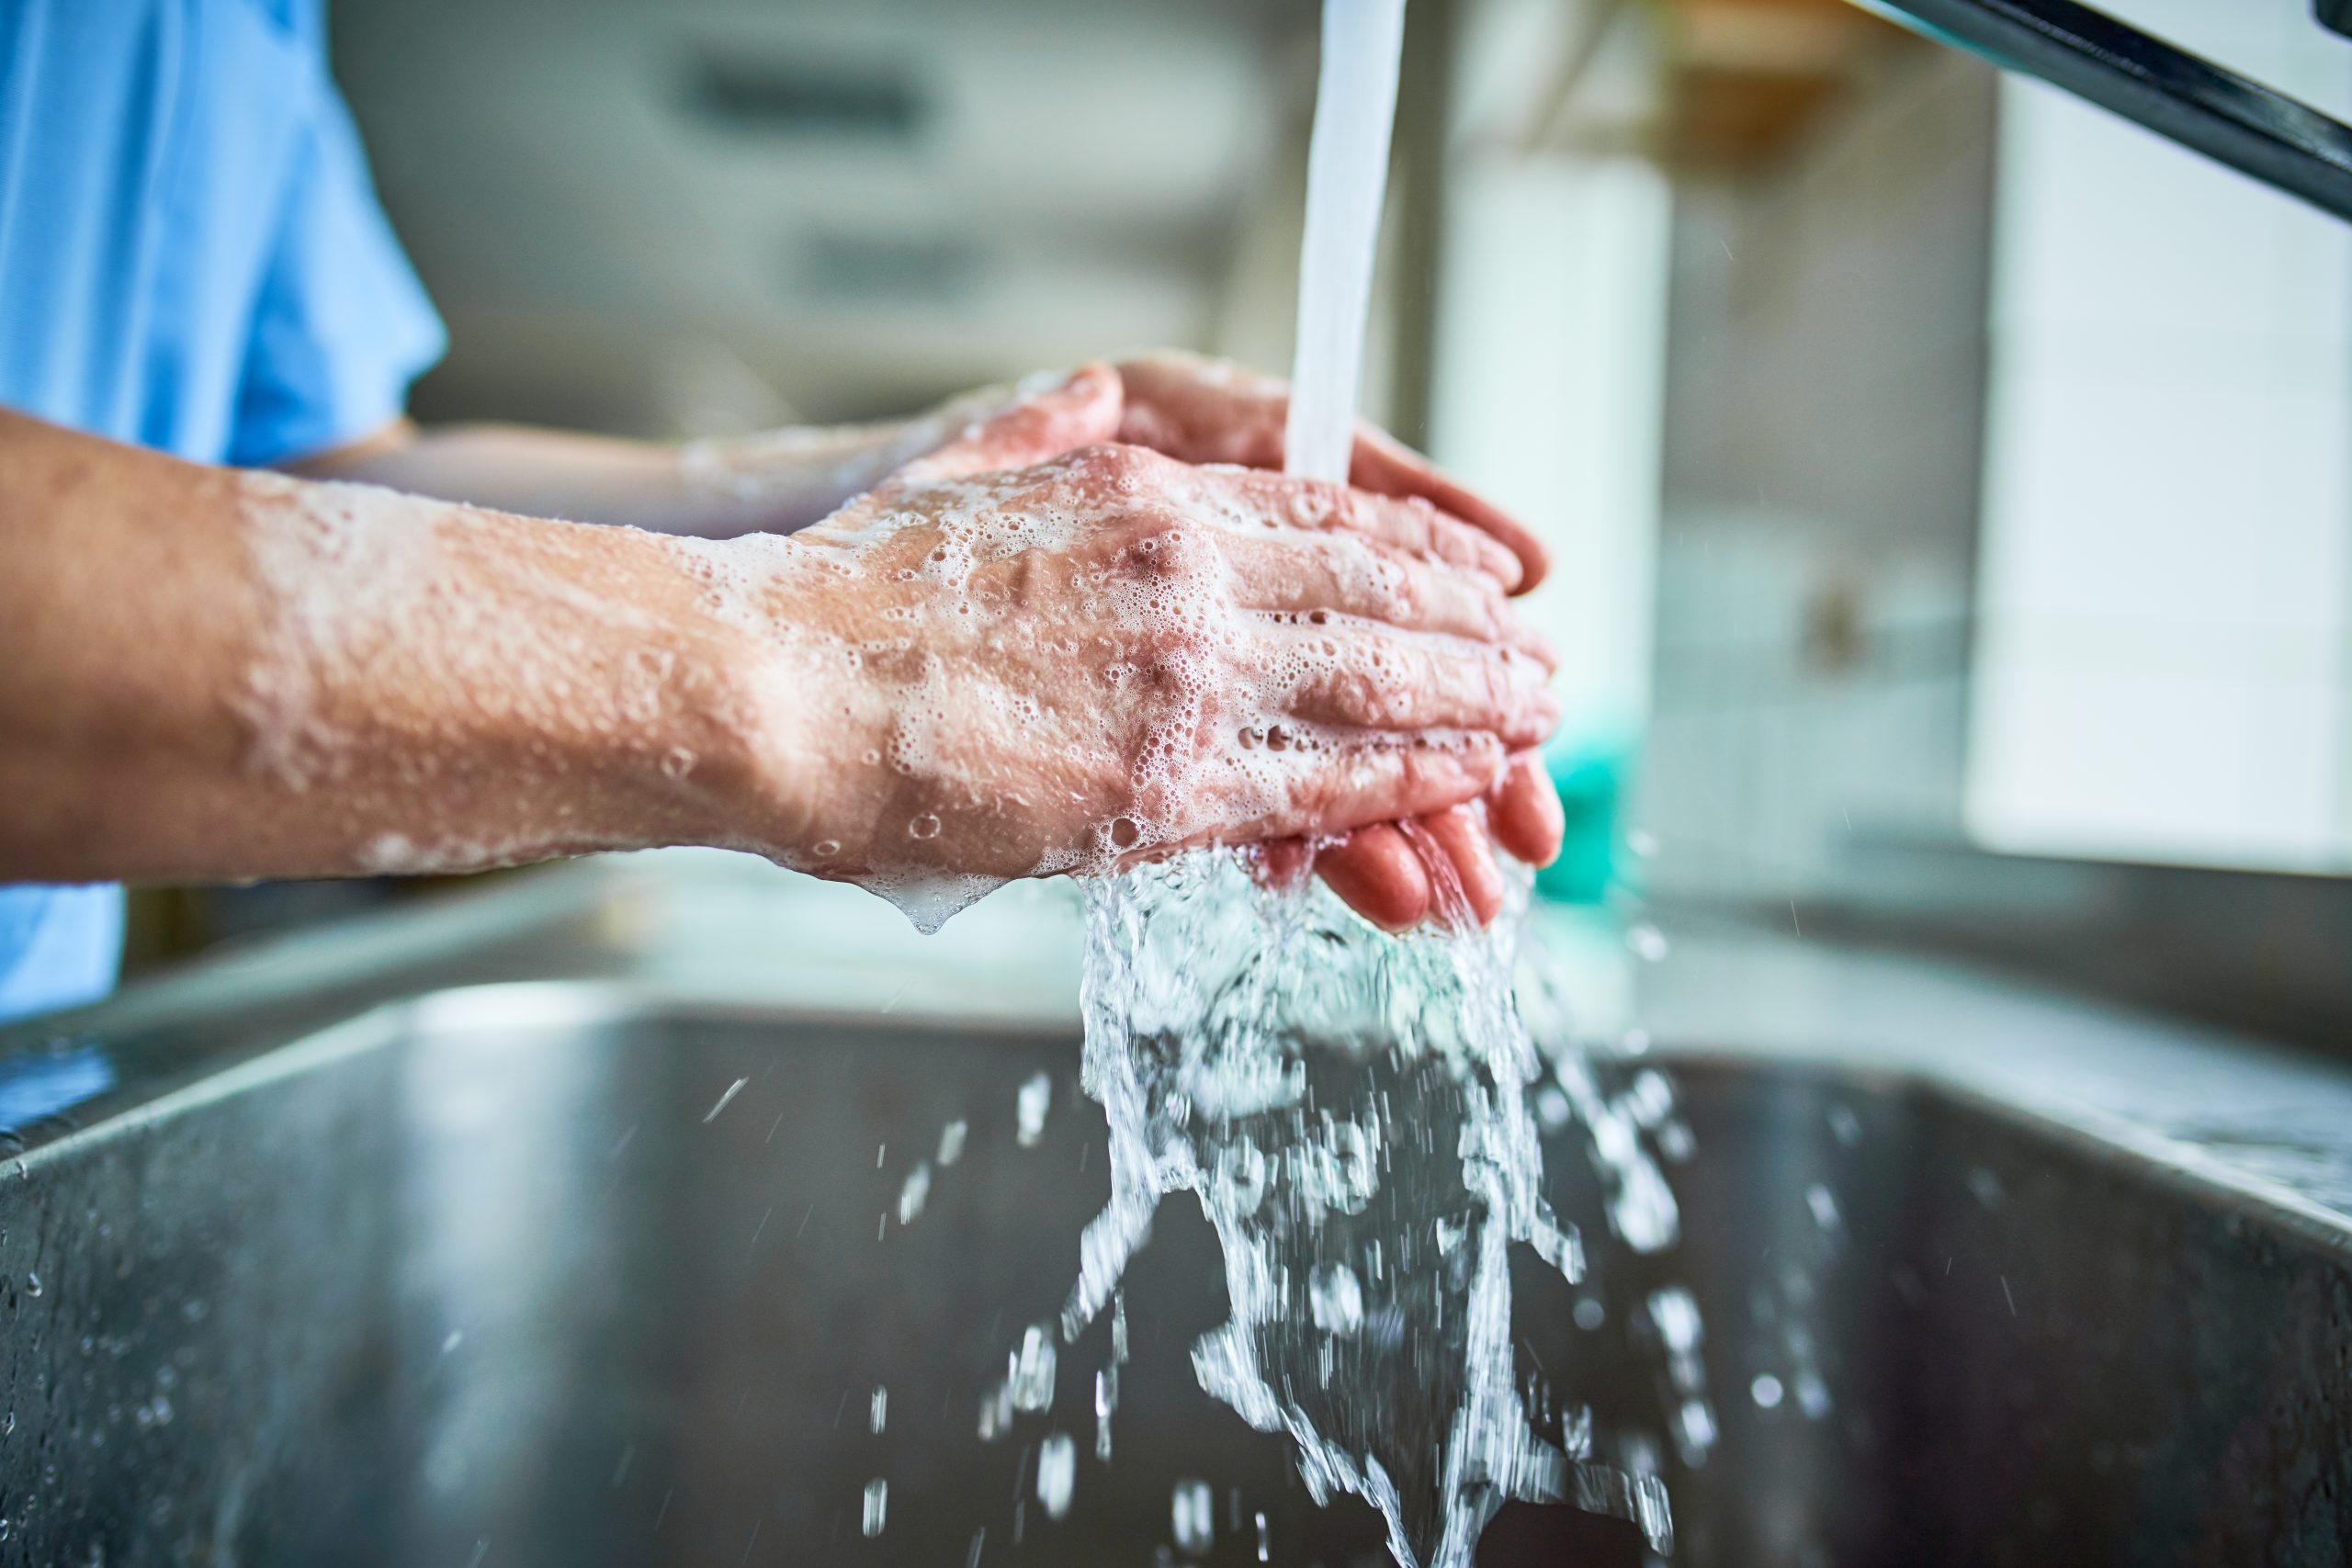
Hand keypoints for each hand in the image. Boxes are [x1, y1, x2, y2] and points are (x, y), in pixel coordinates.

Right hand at [698, 365, 1557, 919]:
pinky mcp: (1167, 786)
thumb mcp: (953, 476)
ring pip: (1376, 683)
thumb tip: (1081, 404)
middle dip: (1470, 628)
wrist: (774, 691)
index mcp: (1136, 496)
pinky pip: (1324, 782)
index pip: (1319, 510)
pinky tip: (1466, 783)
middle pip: (1374, 591)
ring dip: (1472, 703)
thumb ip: (1038, 445)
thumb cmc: (837, 598)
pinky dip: (1411, 781)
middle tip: (1539, 653)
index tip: (1474, 564)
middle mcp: (1184, 574)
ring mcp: (1185, 678)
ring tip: (1540, 718)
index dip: (1415, 541)